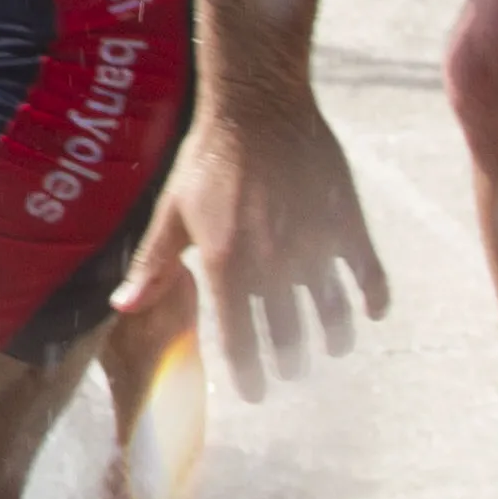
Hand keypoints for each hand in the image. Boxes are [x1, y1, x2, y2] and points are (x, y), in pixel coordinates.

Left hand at [125, 94, 390, 399]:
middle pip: (288, 336)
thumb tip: (124, 308)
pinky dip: (374, 298)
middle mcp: (273, 263)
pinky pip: (368, 273)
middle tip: (290, 372)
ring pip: (331, 313)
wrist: (258, 104)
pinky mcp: (346, 222)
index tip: (255, 394)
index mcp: (227, 265)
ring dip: (333, 338)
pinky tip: (372, 313)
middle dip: (289, 362)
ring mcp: (314, 245)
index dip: (249, 375)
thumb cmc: (207, 158)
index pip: (240, 341)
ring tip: (332, 348)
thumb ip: (154, 264)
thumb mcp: (172, 211)